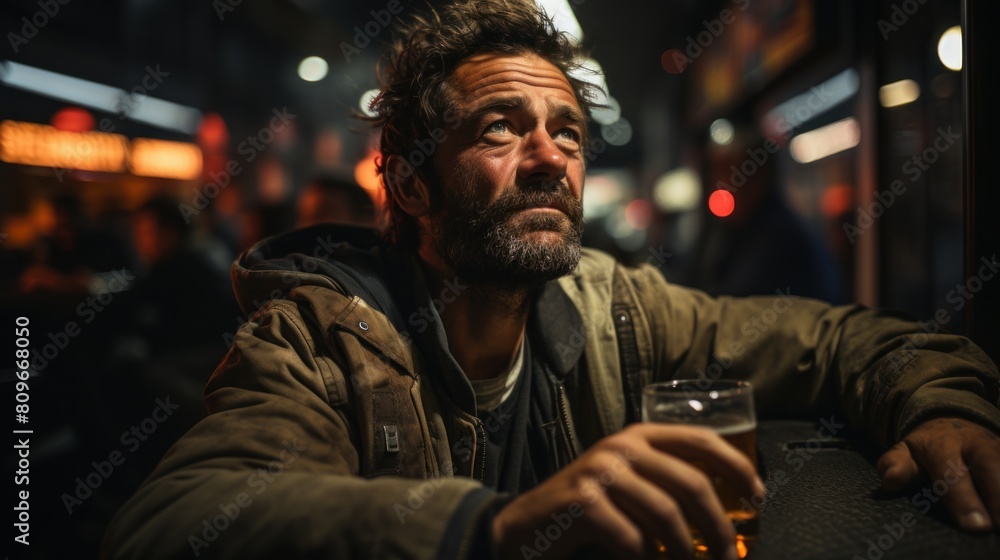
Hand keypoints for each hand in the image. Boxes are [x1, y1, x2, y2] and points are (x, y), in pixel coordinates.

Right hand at [491, 423, 764, 559]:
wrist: (526, 527)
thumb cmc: (587, 510)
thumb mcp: (628, 484)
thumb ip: (667, 483)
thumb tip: (728, 513)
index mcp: (639, 436)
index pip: (701, 439)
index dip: (737, 467)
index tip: (758, 497)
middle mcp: (621, 447)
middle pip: (692, 484)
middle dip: (719, 527)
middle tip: (727, 556)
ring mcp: (600, 472)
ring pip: (667, 516)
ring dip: (686, 553)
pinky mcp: (583, 503)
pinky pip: (633, 540)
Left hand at [877, 417, 999, 530]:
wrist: (951, 419)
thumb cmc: (928, 447)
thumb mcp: (906, 451)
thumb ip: (897, 464)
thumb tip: (889, 480)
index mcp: (943, 445)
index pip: (951, 471)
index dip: (963, 498)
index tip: (974, 525)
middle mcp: (976, 444)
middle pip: (991, 466)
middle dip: (999, 494)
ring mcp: (998, 447)